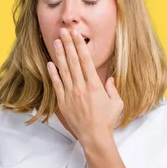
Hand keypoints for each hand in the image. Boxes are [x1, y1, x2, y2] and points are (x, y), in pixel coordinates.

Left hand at [46, 28, 122, 146]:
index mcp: (95, 85)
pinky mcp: (63, 101)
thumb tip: (110, 78)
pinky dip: (53, 73)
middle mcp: (81, 87)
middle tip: (63, 31)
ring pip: (64, 70)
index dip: (79, 45)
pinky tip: (50, 63)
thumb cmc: (107, 120)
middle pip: (73, 61)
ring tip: (56, 42)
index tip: (76, 35)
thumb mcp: (116, 103)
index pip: (86, 60)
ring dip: (59, 55)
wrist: (94, 136)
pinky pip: (57, 84)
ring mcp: (71, 94)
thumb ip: (112, 88)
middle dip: (68, 44)